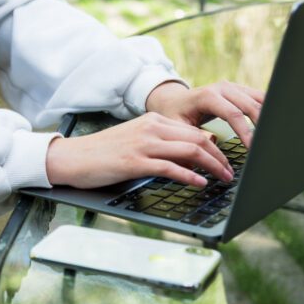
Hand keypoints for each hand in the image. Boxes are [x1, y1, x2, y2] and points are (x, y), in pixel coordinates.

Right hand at [46, 112, 234, 188]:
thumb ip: (161, 143)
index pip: (193, 130)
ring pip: (190, 150)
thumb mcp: (136, 141)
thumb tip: (192, 154)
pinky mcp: (135, 162)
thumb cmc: (103, 153)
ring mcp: (143, 144)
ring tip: (223, 178)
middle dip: (220, 156)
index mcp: (152, 120)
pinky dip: (190, 176)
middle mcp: (151, 128)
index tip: (226, 161)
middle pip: (198, 138)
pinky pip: (170, 167)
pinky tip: (200, 183)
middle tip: (230, 172)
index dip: (215, 146)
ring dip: (212, 166)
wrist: (72, 157)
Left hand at [145, 81, 264, 147]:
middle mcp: (222, 88)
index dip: (245, 132)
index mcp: (208, 96)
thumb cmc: (174, 115)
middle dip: (262, 126)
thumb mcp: (177, 127)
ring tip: (275, 135)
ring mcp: (232, 87)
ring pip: (258, 99)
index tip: (253, 149)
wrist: (173, 100)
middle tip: (268, 146)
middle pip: (250, 105)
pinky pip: (258, 97)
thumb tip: (211, 146)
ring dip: (268, 116)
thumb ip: (193, 136)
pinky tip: (273, 123)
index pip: (233, 114)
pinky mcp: (238, 90)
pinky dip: (267, 109)